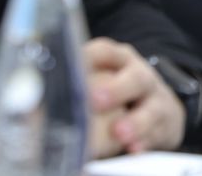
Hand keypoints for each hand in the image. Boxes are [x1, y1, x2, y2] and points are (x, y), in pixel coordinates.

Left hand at [84, 39, 184, 157]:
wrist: (162, 108)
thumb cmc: (119, 93)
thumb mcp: (105, 78)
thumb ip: (80, 83)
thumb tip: (36, 103)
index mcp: (119, 60)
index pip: (105, 51)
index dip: (90, 56)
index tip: (74, 64)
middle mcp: (140, 76)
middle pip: (134, 78)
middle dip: (116, 90)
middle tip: (96, 101)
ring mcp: (156, 100)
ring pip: (151, 108)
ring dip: (135, 121)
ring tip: (119, 133)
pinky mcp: (165, 124)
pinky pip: (158, 133)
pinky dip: (146, 142)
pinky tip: (134, 149)